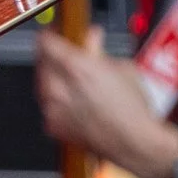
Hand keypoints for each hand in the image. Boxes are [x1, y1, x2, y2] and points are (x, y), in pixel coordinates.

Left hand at [34, 31, 177, 177]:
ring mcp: (52, 108)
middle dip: (54, 56)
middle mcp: (58, 88)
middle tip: (70, 55)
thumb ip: (98, 50)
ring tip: (76, 81)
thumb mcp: (122, 68)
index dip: (52, 33)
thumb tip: (91, 38)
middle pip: (41, 61)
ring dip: (55, 78)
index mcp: (75, 68)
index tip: (58, 32)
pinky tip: (76, 102)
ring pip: (42, 84)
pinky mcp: (52, 126)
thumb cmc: (134, 111)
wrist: (136, 145)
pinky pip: (48, 105)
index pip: (45, 41)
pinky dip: (58, 101)